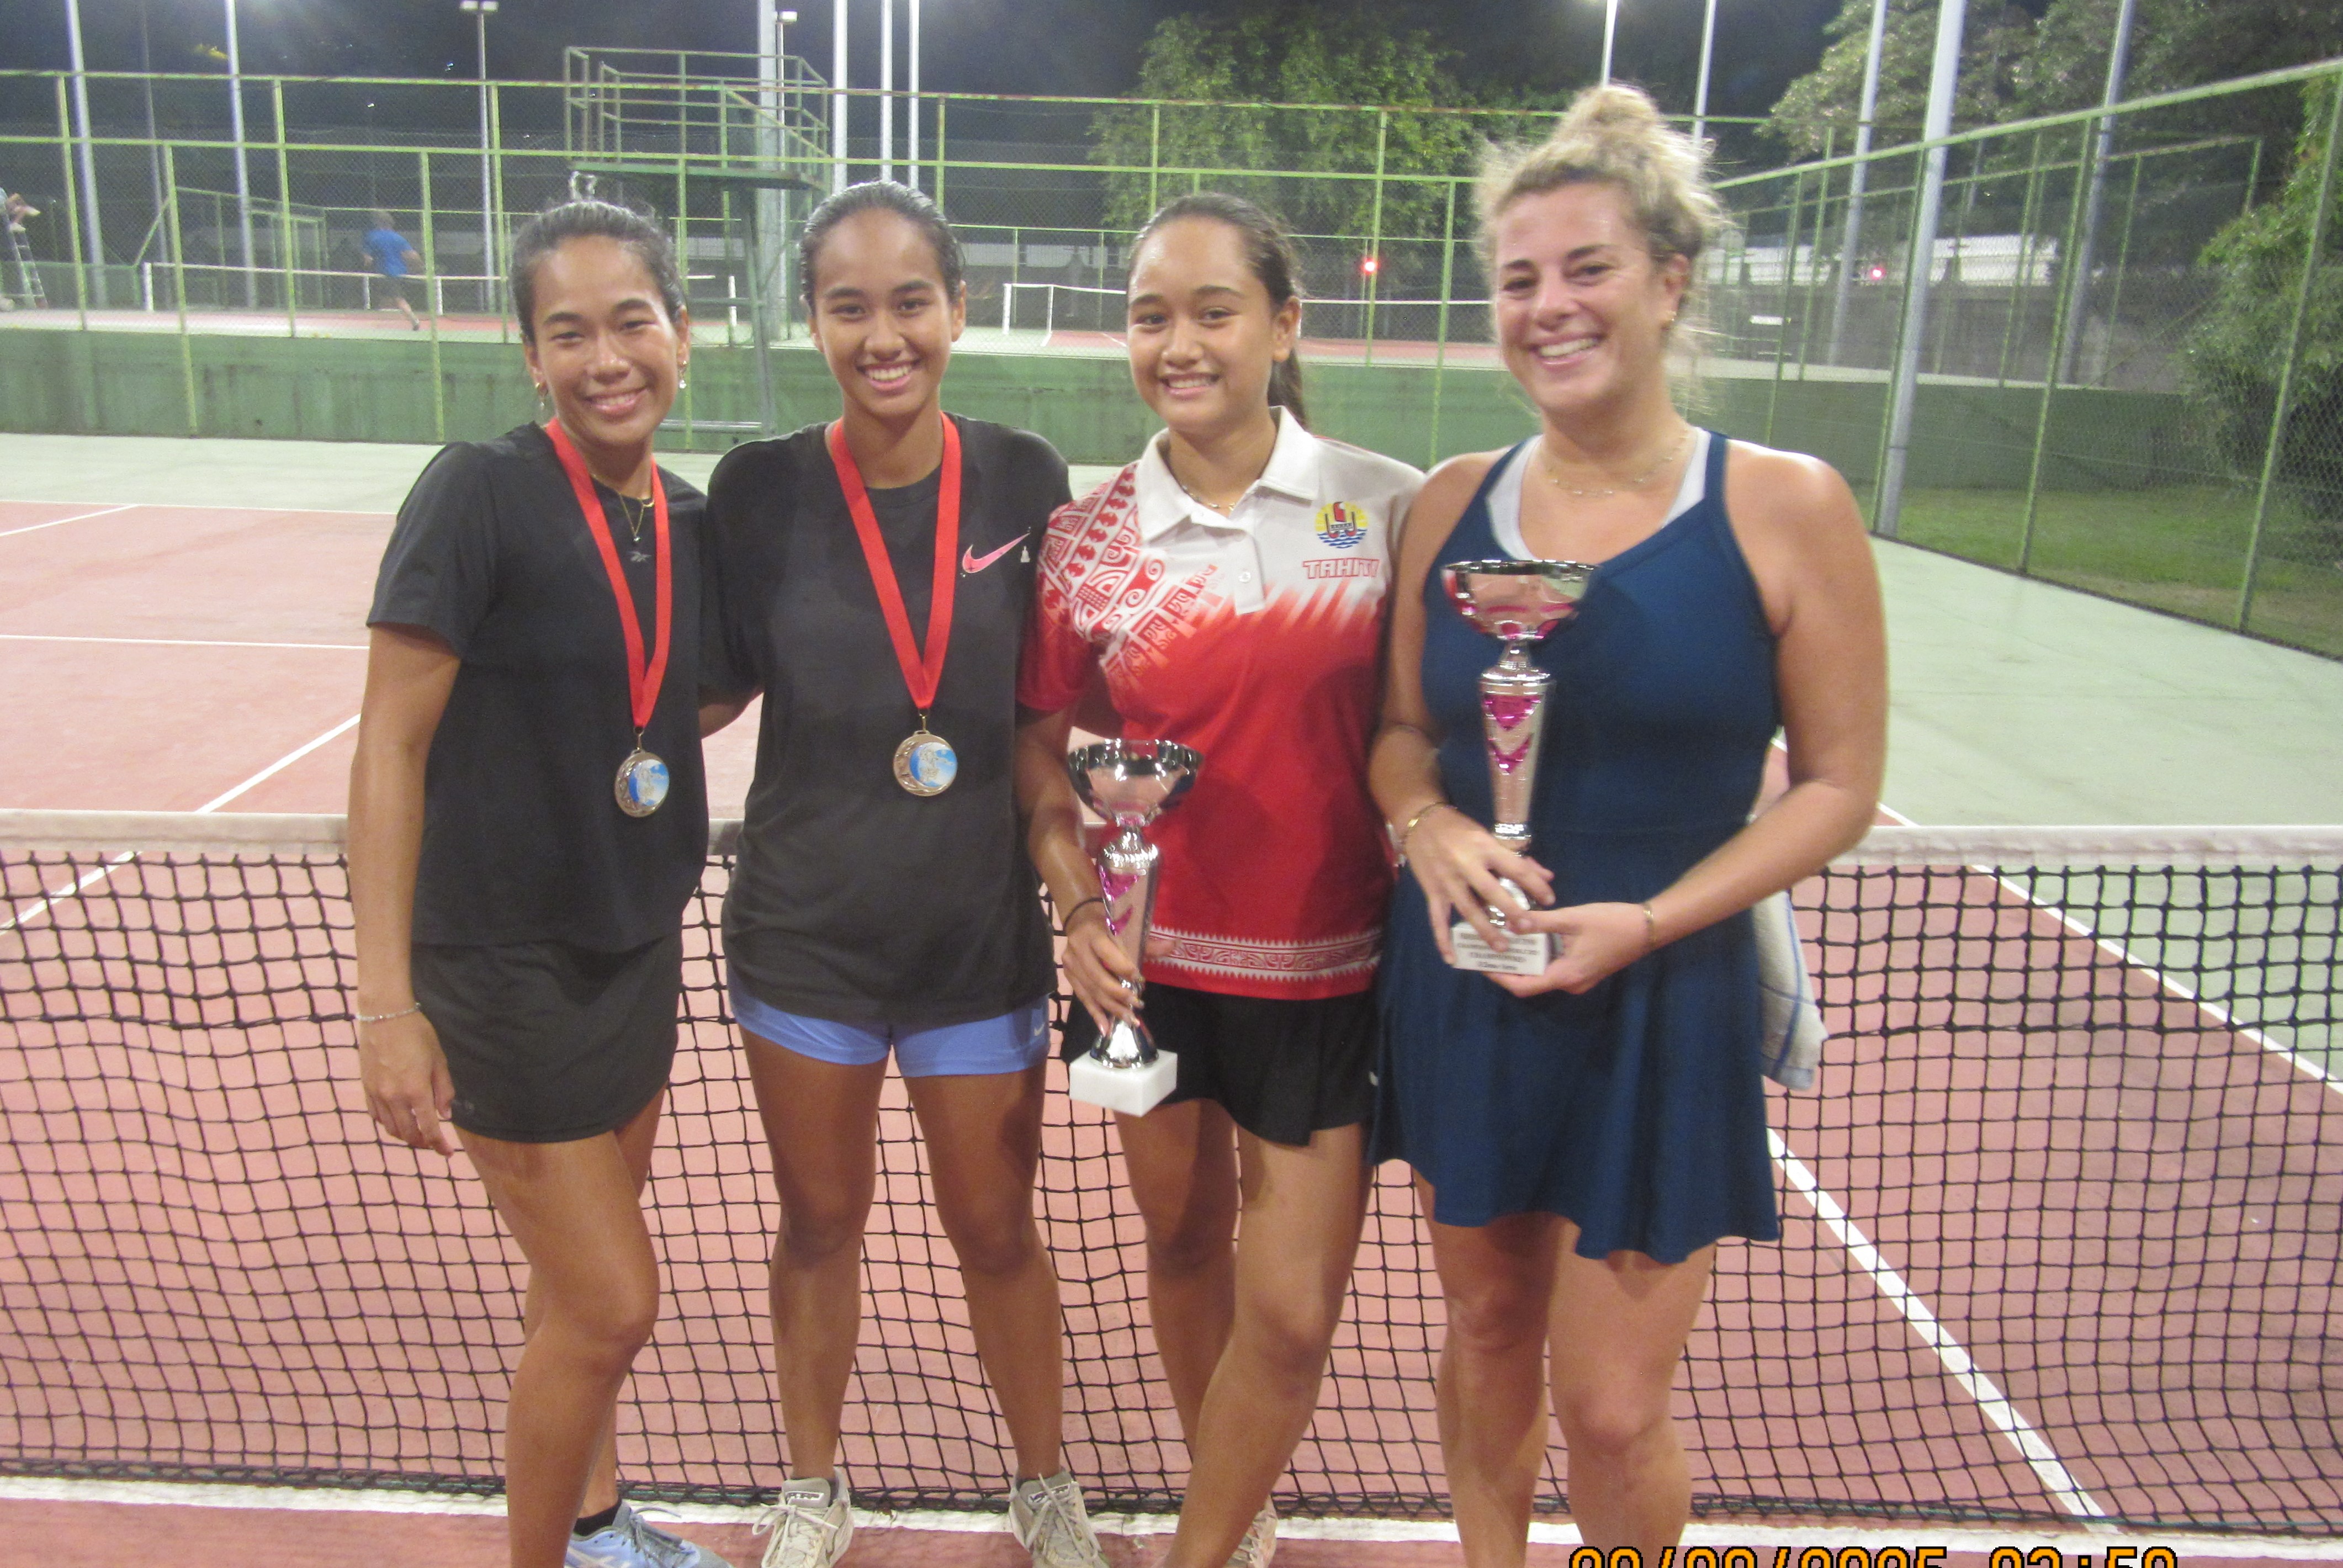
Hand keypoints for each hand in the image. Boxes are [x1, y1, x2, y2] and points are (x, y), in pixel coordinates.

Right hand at [359, 1010, 459, 1154]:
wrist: (384, 1016)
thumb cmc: (417, 1034)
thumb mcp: (439, 1060)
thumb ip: (444, 1090)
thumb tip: (446, 1114)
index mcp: (416, 1091)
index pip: (429, 1129)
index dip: (439, 1145)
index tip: (447, 1153)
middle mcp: (394, 1097)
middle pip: (408, 1134)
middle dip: (422, 1143)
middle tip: (433, 1144)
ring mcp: (377, 1094)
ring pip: (390, 1128)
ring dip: (405, 1136)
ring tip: (417, 1134)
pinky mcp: (366, 1088)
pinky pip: (376, 1115)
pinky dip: (388, 1124)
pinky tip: (397, 1120)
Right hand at [1062, 903, 1143, 1034]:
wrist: (1080, 919)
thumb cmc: (1109, 925)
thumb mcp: (1127, 930)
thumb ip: (1149, 943)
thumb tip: (1175, 945)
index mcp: (1094, 934)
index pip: (1110, 956)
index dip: (1125, 970)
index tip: (1140, 981)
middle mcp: (1078, 950)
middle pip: (1099, 979)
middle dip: (1119, 995)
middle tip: (1138, 1006)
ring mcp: (1070, 965)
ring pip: (1092, 992)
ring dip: (1111, 1009)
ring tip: (1130, 1021)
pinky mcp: (1068, 976)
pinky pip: (1083, 998)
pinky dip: (1095, 1014)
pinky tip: (1106, 1029)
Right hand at [1405, 805, 1555, 963]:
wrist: (1421, 822)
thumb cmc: (1460, 828)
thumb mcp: (1489, 836)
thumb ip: (1518, 857)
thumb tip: (1547, 876)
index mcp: (1485, 847)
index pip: (1515, 868)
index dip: (1535, 884)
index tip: (1550, 900)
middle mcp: (1466, 865)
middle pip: (1492, 891)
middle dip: (1512, 911)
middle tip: (1528, 928)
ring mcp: (1447, 880)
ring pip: (1468, 910)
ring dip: (1485, 930)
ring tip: (1502, 948)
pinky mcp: (1432, 891)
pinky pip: (1437, 919)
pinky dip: (1443, 940)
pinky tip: (1452, 959)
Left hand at [1489, 901, 1649, 997]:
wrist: (1648, 927)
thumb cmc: (1612, 922)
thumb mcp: (1573, 918)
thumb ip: (1540, 923)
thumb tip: (1510, 924)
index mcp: (1566, 976)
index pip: (1523, 987)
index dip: (1500, 979)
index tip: (1482, 965)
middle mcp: (1571, 984)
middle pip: (1531, 983)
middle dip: (1509, 968)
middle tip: (1488, 950)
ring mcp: (1579, 980)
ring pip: (1543, 975)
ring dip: (1524, 963)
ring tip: (1504, 943)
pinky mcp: (1585, 971)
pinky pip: (1555, 969)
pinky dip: (1540, 958)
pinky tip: (1529, 941)